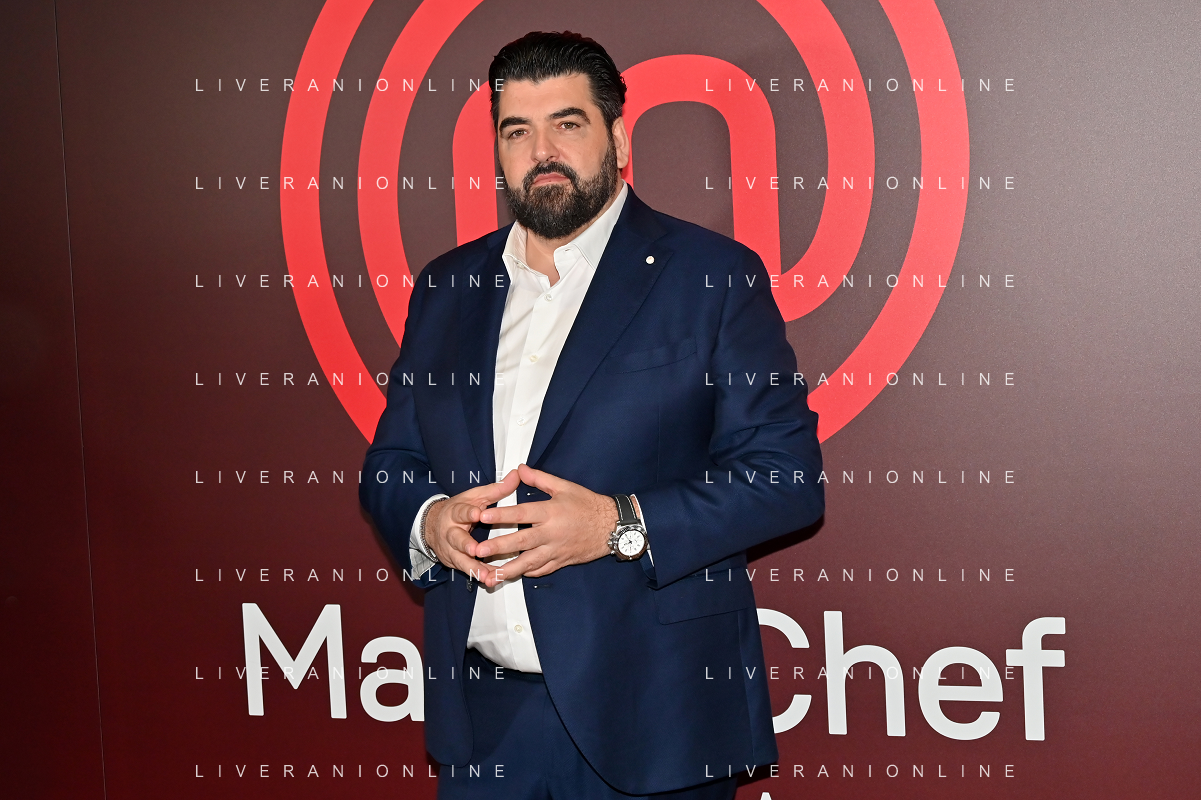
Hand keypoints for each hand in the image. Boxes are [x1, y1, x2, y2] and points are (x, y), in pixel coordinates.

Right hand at [423, 469, 519, 584]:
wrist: (433, 525)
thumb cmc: (460, 509)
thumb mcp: (476, 497)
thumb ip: (496, 489)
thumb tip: (517, 475)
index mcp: (456, 512)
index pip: (461, 511)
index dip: (468, 514)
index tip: (477, 514)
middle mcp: (450, 532)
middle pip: (456, 539)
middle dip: (465, 545)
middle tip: (475, 550)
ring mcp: (450, 549)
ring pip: (460, 559)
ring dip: (473, 567)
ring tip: (485, 575)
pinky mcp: (453, 561)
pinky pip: (466, 570)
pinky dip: (477, 575)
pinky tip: (489, 580)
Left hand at [473, 463, 616, 585]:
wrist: (612, 526)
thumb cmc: (588, 504)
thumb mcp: (565, 487)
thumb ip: (540, 478)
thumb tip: (519, 469)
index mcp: (551, 512)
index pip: (522, 514)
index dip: (502, 515)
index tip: (483, 516)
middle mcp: (551, 533)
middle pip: (521, 541)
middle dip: (498, 547)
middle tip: (478, 550)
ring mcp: (556, 550)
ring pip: (529, 562)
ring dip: (508, 568)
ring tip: (490, 574)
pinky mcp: (561, 561)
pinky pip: (542, 570)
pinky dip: (528, 572)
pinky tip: (514, 574)